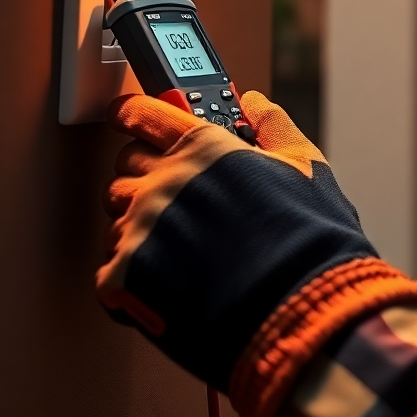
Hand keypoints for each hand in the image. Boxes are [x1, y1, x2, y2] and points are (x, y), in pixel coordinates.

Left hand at [96, 90, 376, 392]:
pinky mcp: (125, 277)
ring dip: (140, 227)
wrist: (301, 311)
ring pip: (116, 217)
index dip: (134, 114)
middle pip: (125, 166)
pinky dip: (132, 276)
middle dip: (145, 176)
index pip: (145, 114)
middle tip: (177, 197)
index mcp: (203, 147)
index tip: (129, 117)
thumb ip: (274, 127)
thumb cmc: (309, 241)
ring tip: (183, 248)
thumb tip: (255, 104)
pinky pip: (108, 269)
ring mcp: (140, 228)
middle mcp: (164, 180)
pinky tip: (168, 280)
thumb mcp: (306, 168)